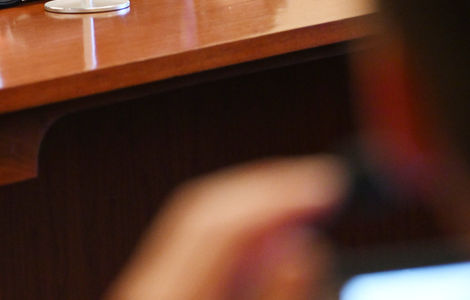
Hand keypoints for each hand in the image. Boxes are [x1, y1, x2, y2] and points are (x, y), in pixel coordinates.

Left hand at [106, 156, 347, 299]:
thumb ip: (279, 298)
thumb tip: (301, 246)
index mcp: (165, 296)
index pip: (218, 221)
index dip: (278, 192)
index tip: (328, 182)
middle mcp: (145, 289)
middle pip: (204, 210)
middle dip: (267, 189)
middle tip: (325, 183)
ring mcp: (141, 290)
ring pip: (197, 223)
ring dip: (254, 208)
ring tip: (307, 204)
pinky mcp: (151, 294)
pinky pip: (191, 247)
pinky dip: (235, 236)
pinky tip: (269, 242)